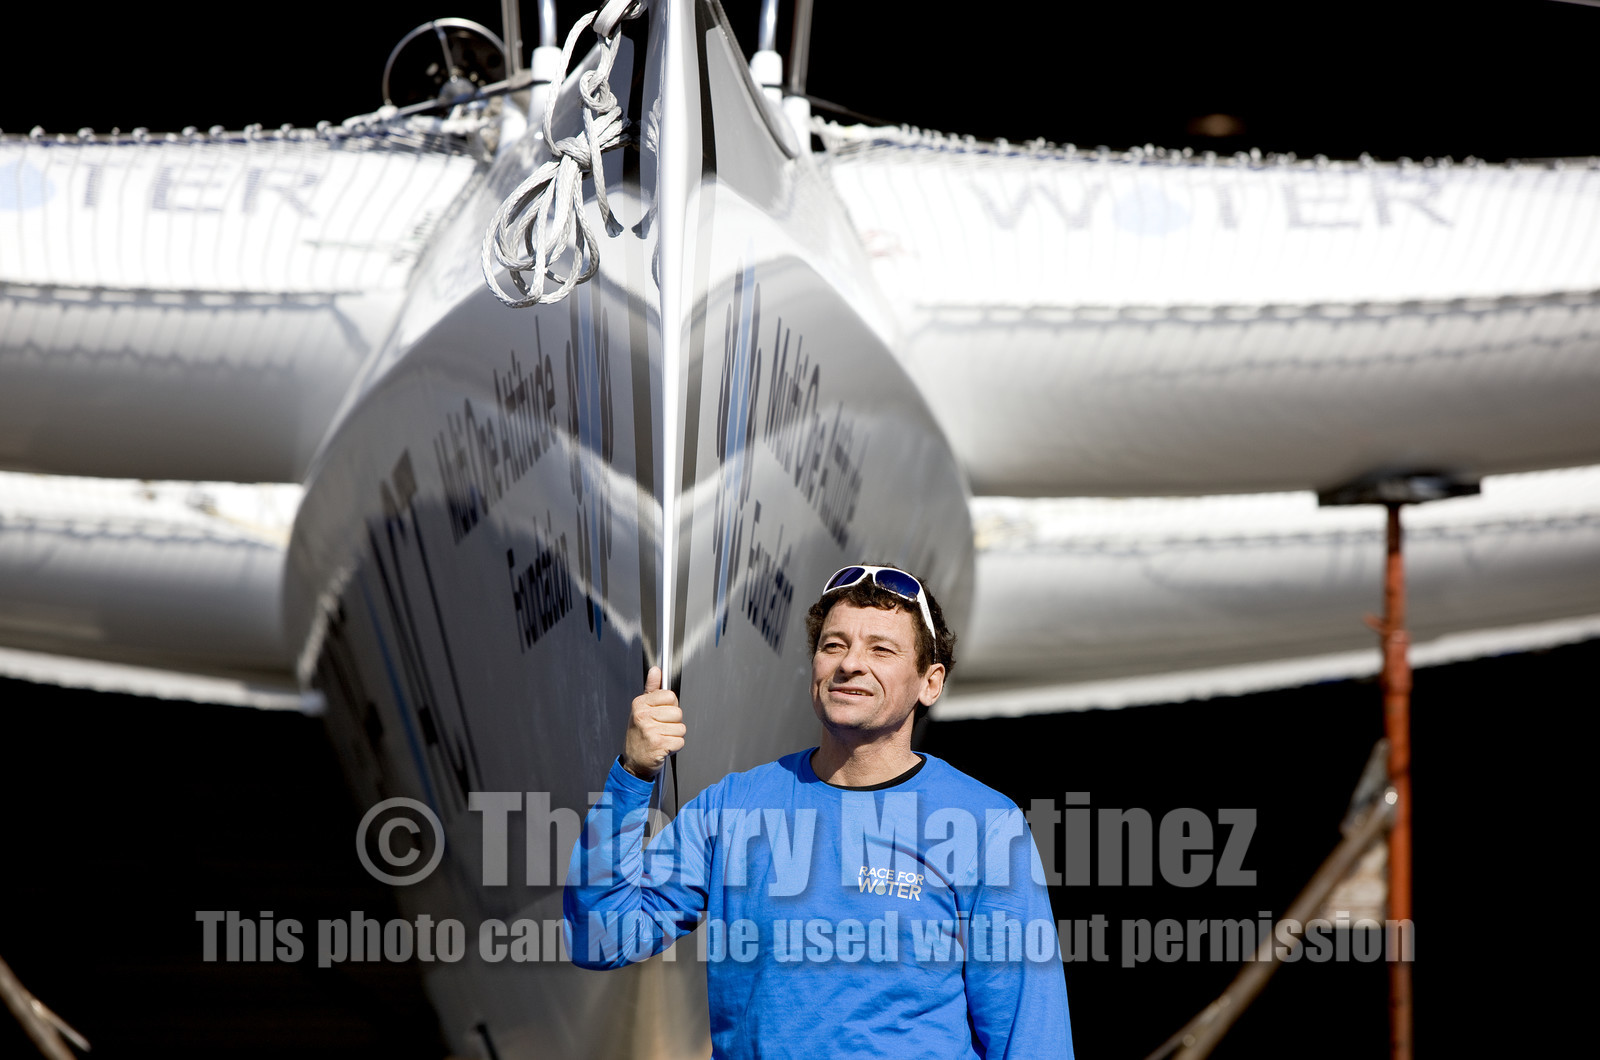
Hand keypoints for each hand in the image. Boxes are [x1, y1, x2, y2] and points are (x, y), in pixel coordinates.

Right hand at [621, 666, 683, 780]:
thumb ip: (651, 689)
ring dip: (674, 736)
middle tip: (660, 729)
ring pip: (681, 728)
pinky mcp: (658, 744)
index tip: (661, 714)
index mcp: (640, 704)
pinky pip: (680, 741)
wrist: (634, 761)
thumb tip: (656, 670)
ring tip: (661, 738)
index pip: (670, 696)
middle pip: (678, 712)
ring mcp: (650, 730)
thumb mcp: (642, 709)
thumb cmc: (640, 735)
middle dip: (673, 723)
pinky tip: (663, 747)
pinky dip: (674, 747)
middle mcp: (643, 716)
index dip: (670, 706)